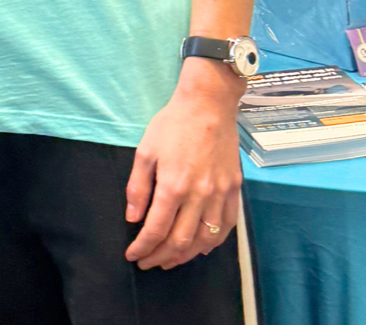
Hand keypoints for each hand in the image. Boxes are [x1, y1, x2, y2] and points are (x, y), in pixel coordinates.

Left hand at [125, 59, 243, 269]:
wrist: (208, 105)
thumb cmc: (172, 125)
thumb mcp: (145, 151)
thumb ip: (138, 187)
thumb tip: (133, 218)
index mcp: (174, 186)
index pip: (156, 229)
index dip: (143, 247)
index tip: (133, 255)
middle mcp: (199, 196)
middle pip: (181, 240)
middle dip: (161, 257)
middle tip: (147, 263)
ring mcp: (220, 195)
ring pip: (206, 239)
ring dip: (186, 256)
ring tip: (170, 261)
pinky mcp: (235, 190)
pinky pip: (227, 226)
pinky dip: (214, 243)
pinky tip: (201, 248)